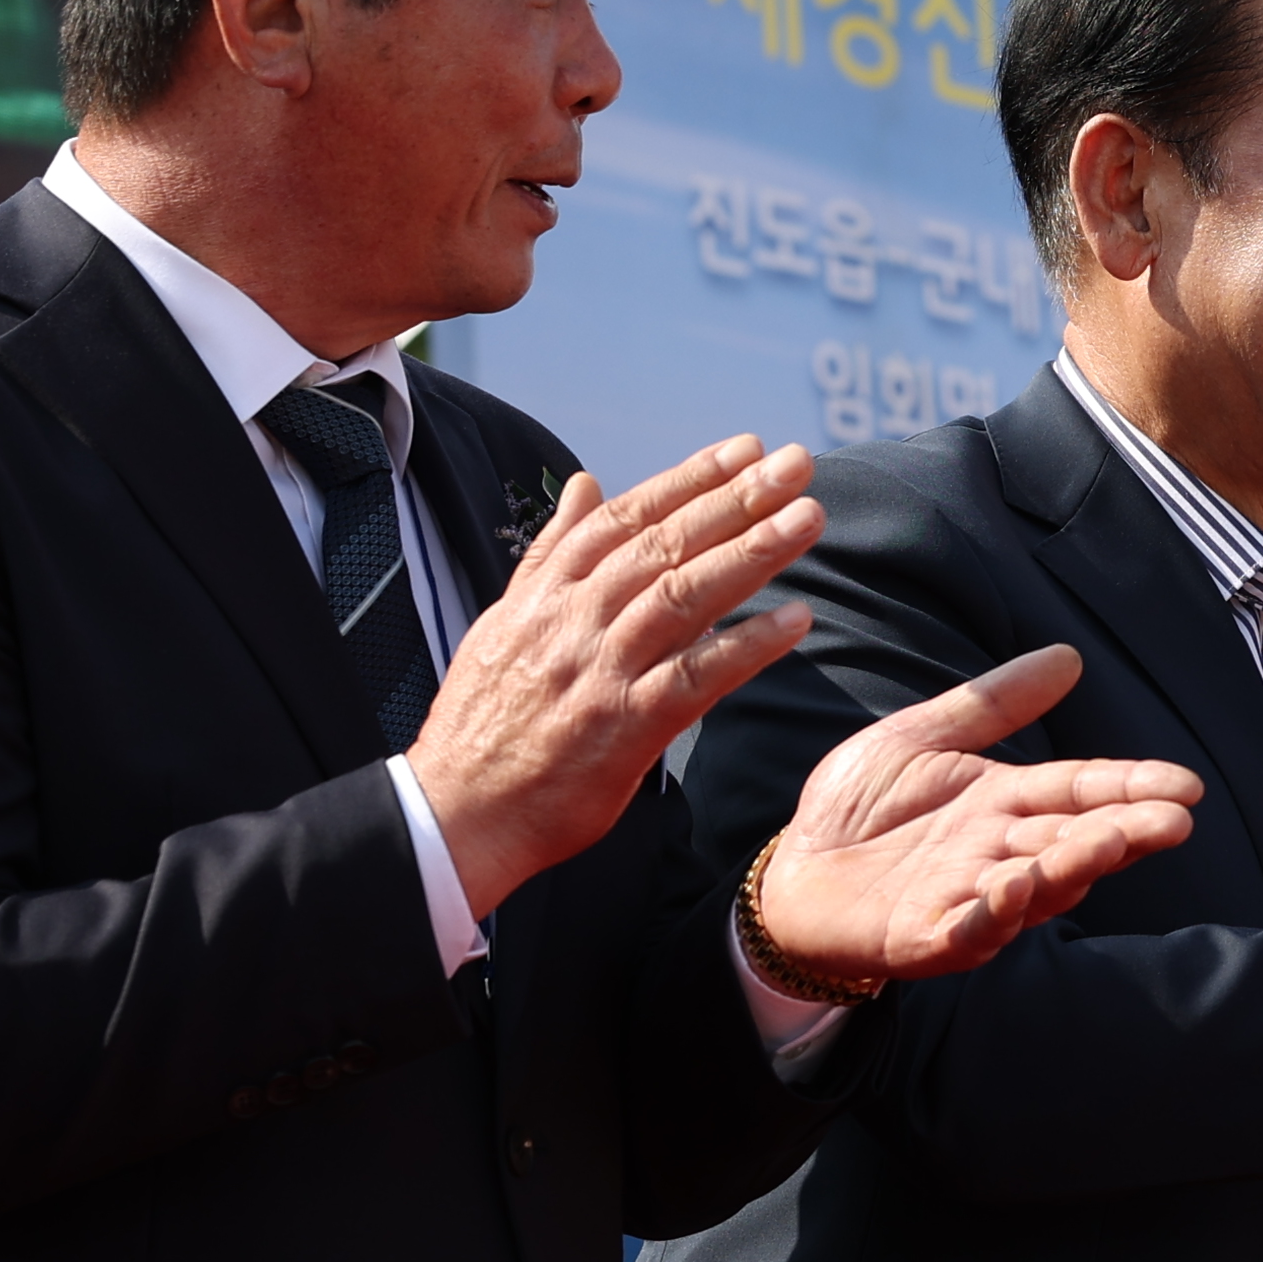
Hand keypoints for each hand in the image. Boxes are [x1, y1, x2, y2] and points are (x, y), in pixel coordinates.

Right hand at [408, 436, 828, 918]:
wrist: (455, 812)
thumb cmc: (484, 723)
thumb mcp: (505, 621)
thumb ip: (552, 552)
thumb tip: (586, 483)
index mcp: (547, 594)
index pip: (626, 518)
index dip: (690, 479)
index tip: (745, 448)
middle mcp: (574, 621)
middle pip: (664, 545)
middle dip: (736, 498)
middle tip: (797, 463)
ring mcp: (600, 672)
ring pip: (684, 596)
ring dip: (752, 553)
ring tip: (807, 517)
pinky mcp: (624, 729)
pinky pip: (696, 678)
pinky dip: (747, 646)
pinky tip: (794, 620)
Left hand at [746, 645, 1205, 982]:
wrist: (788, 872)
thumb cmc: (858, 808)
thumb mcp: (921, 737)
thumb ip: (992, 705)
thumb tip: (1069, 656)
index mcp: (1001, 803)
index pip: (1078, 789)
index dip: (1131, 787)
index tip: (1186, 785)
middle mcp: (996, 853)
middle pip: (1071, 840)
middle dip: (1125, 832)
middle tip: (1175, 822)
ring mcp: (964, 899)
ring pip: (1034, 886)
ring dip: (1072, 867)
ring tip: (1108, 843)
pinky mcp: (922, 939)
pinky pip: (965, 932)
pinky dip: (993, 915)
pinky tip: (1014, 888)